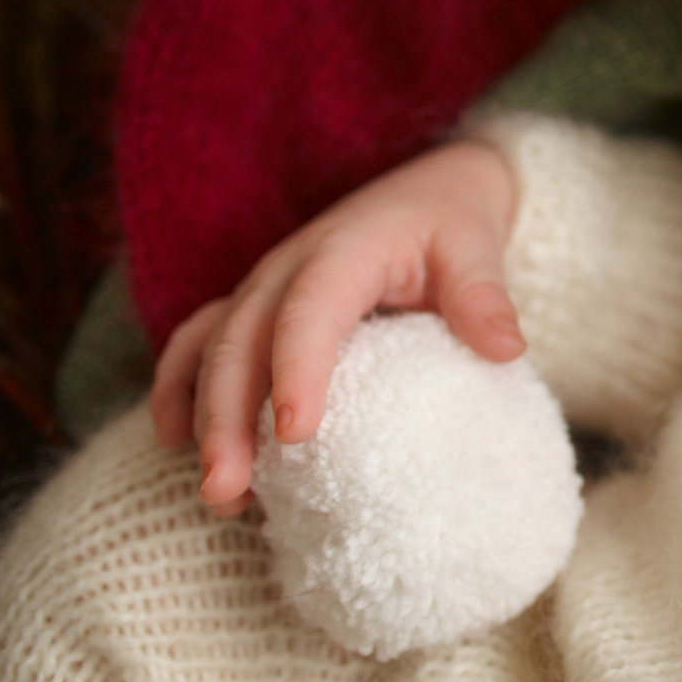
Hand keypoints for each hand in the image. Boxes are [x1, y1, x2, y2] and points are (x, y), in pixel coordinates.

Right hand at [148, 139, 521, 515]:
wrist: (430, 187)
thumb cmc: (451, 221)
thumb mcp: (474, 245)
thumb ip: (482, 295)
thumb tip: (507, 351)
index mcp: (344, 250)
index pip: (310, 311)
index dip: (297, 369)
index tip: (296, 434)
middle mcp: (287, 267)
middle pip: (241, 342)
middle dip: (227, 419)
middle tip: (227, 489)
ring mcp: (261, 286)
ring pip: (210, 351)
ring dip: (202, 418)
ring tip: (217, 494)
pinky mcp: (252, 306)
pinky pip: (198, 345)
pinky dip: (179, 390)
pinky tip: (174, 444)